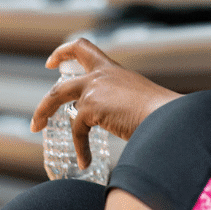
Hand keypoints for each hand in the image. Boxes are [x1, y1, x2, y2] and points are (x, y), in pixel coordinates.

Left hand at [31, 38, 181, 168]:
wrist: (171, 115)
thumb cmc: (164, 113)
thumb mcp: (140, 100)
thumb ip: (126, 105)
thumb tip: (128, 124)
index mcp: (115, 71)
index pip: (84, 48)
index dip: (63, 52)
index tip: (54, 62)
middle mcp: (103, 75)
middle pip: (61, 81)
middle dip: (45, 101)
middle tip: (39, 118)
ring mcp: (96, 89)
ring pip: (56, 98)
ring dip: (43, 115)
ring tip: (42, 133)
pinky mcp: (92, 106)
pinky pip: (77, 130)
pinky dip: (80, 147)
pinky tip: (85, 161)